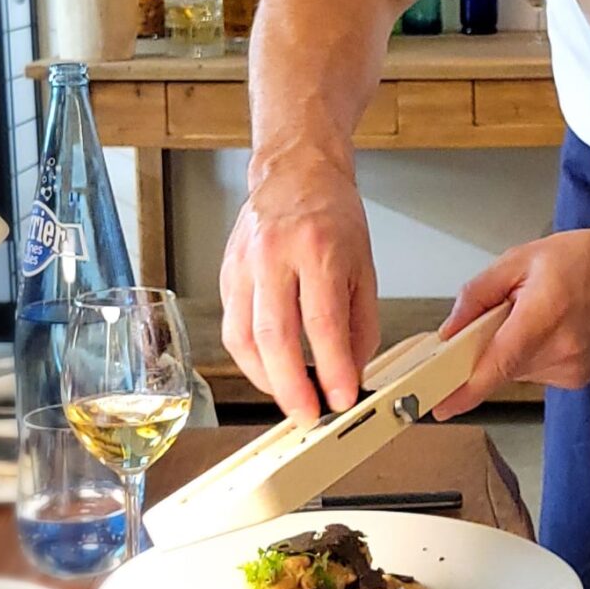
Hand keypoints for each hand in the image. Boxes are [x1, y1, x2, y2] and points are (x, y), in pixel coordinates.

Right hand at [219, 152, 377, 426]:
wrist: (294, 172)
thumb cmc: (332, 214)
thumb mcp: (363, 265)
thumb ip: (360, 323)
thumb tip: (351, 373)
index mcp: (318, 248)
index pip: (323, 321)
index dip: (331, 367)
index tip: (341, 398)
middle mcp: (275, 254)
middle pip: (274, 335)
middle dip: (290, 386)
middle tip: (308, 415)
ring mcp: (243, 264)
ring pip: (243, 337)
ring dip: (266, 378)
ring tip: (290, 397)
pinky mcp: (226, 274)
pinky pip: (232, 327)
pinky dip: (251, 357)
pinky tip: (270, 368)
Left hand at [429, 222, 589, 420]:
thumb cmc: (586, 259)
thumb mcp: (523, 258)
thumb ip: (479, 293)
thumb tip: (450, 329)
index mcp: (543, 316)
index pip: (497, 364)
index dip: (465, 391)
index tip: (440, 407)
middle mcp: (559, 351)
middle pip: (501, 365)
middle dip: (490, 345)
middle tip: (508, 310)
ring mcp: (571, 370)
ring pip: (517, 370)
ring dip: (514, 348)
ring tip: (542, 313)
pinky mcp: (578, 379)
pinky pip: (537, 372)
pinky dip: (533, 354)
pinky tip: (555, 327)